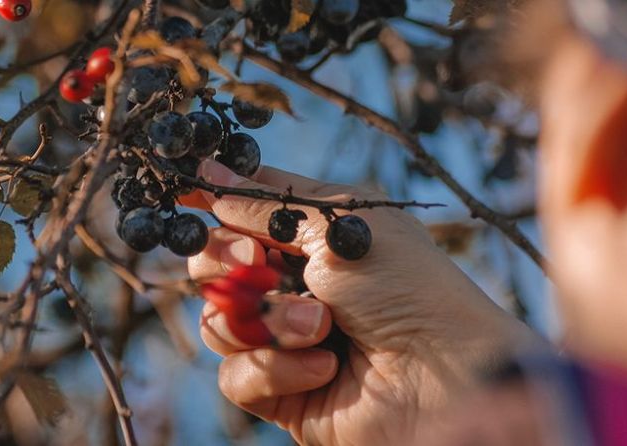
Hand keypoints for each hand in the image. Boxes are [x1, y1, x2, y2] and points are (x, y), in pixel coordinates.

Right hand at [188, 160, 536, 444]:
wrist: (443, 376)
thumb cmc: (407, 288)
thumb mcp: (338, 226)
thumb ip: (266, 204)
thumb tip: (207, 173)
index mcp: (313, 235)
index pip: (244, 210)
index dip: (211, 201)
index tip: (183, 191)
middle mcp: (294, 283)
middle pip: (213, 264)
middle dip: (228, 261)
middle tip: (258, 261)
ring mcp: (284, 339)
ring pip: (217, 321)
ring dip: (267, 320)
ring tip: (320, 328)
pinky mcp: (280, 391)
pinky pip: (236, 375)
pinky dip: (276, 369)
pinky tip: (323, 368)